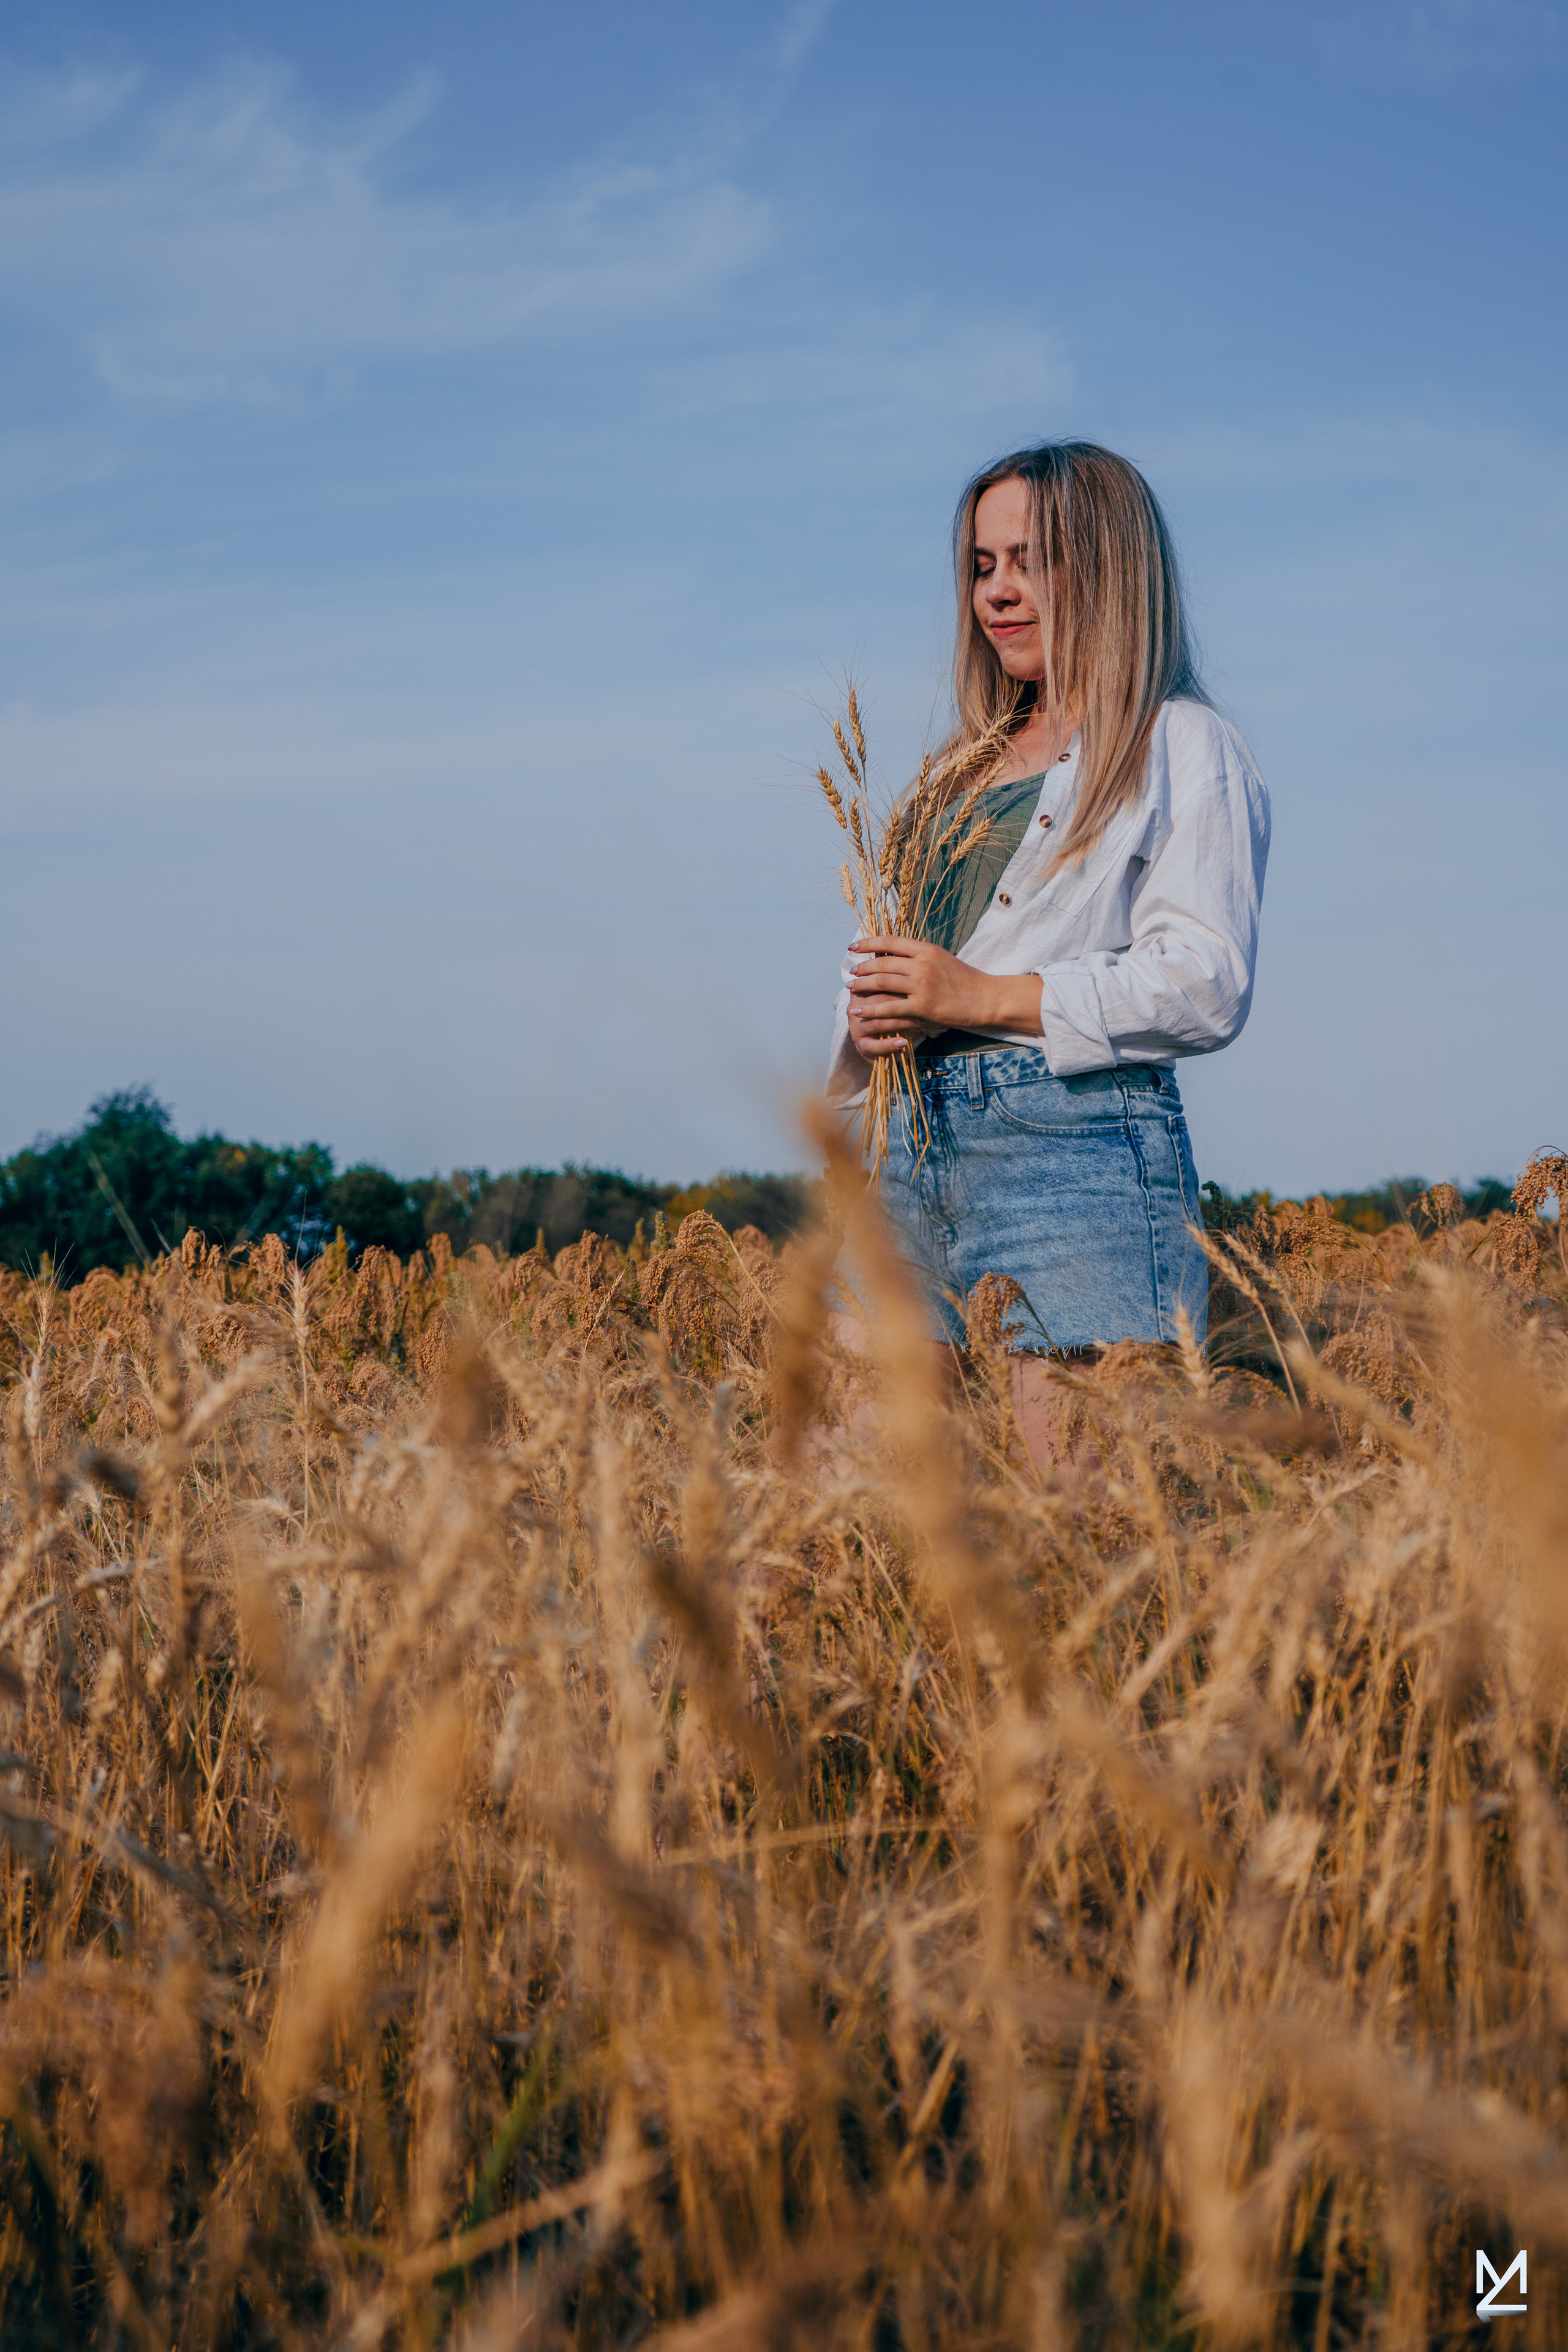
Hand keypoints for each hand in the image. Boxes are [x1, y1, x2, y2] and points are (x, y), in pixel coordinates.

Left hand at [846, 936, 1043, 1057]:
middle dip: (862, 967)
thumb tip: (897, 953)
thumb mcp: (943, 959)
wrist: (986, 998)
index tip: (854, 947)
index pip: (890, 942)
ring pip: (882, 983)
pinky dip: (871, 1009)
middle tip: (851, 971)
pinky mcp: (922, 1006)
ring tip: (851, 988)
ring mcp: (922, 985)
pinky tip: (858, 1011)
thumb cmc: (966, 980)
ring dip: (862, 986)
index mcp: (926, 949)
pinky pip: (889, 1007)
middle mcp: (922, 963)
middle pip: (882, 963)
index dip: (868, 943)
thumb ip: (920, 956)